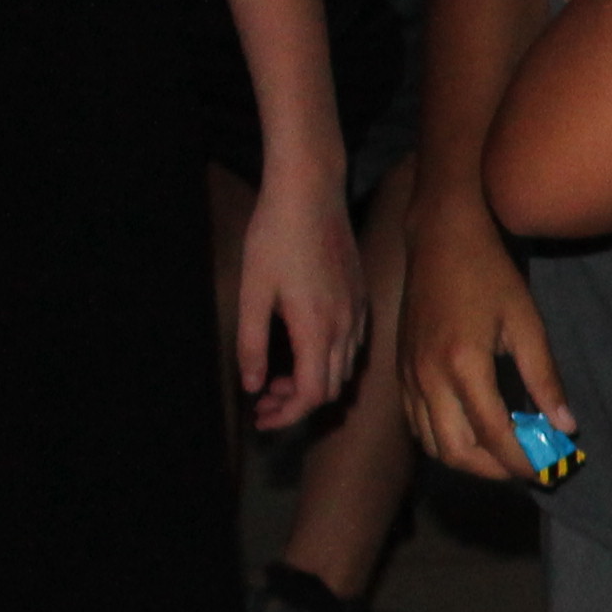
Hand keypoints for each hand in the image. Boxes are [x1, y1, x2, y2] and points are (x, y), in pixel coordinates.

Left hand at [238, 169, 367, 428]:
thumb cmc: (275, 237)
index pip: (312, 394)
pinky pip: (351, 346)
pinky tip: (302, 347)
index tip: (261, 419)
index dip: (287, 415)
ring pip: (343, 368)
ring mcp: (358, 312)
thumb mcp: (252, 292)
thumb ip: (251, 344)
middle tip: (263, 400)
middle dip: (297, 403)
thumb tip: (253, 386)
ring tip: (278, 375)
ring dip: (313, 382)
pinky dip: (328, 360)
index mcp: (317, 329)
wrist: (311, 192)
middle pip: (331, 388)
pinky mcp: (360, 298)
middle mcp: (346, 327)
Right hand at [397, 187, 568, 479]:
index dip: (521, 462)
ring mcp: (409, 376)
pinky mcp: (402, 372)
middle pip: (456, 451)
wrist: (439, 240)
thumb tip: (566, 427)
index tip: (547, 473)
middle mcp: (428, 377)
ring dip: (469, 461)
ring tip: (506, 457)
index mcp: (462, 365)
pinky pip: (418, 424)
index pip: (493, 435)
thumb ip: (545, 379)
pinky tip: (476, 434)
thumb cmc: (489, 275)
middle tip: (528, 469)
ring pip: (433, 444)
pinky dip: (446, 441)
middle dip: (495, 471)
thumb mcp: (528, 324)